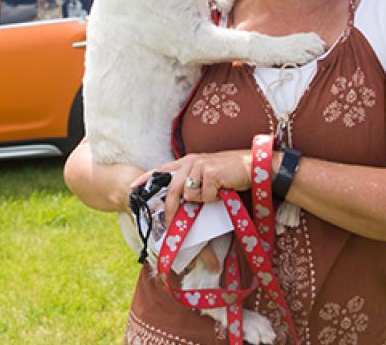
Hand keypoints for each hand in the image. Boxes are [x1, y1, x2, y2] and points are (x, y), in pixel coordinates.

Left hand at [133, 150, 253, 227]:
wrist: (252, 165)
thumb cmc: (230, 172)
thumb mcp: (206, 174)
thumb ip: (192, 181)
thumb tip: (182, 200)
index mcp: (187, 161)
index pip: (161, 170)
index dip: (146, 179)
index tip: (133, 188)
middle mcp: (190, 161)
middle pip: (172, 190)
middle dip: (170, 209)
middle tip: (171, 224)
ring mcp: (199, 166)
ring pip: (189, 195)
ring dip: (202, 201)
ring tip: (216, 193)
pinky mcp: (209, 173)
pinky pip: (204, 197)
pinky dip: (214, 199)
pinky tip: (223, 190)